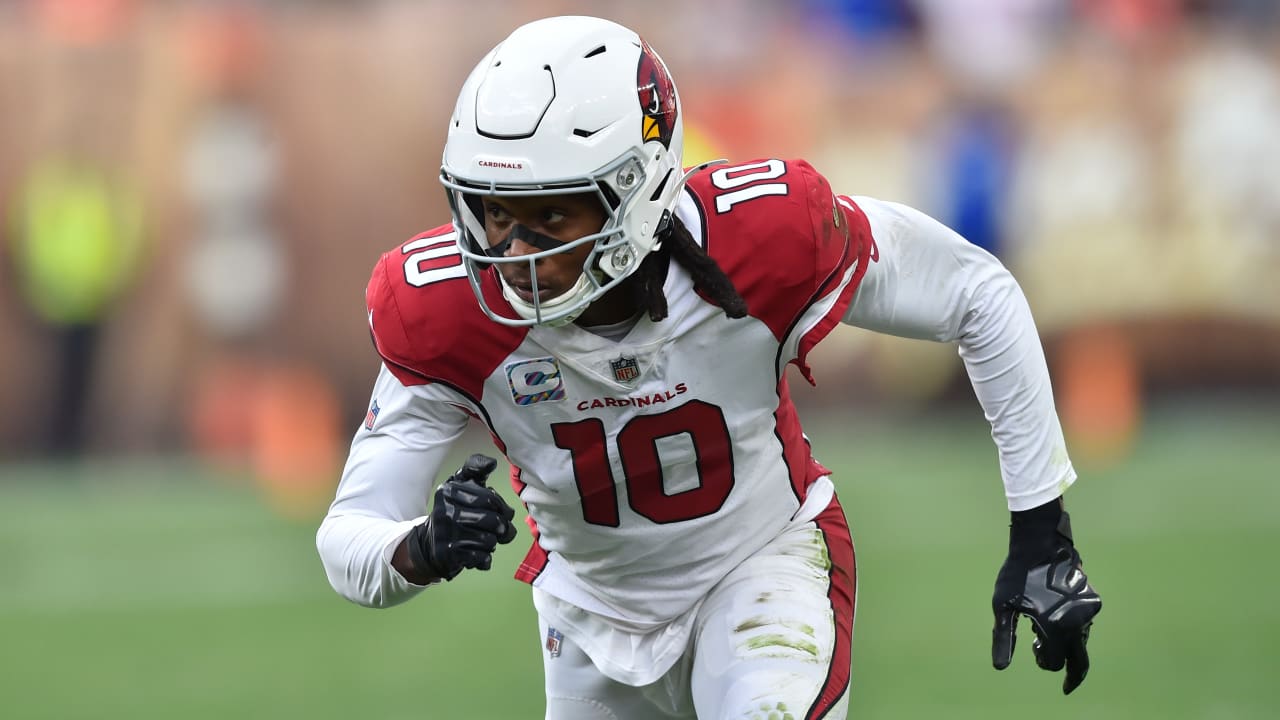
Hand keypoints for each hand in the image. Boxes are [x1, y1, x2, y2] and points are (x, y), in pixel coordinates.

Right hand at [406, 454, 517, 580]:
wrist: (429, 544)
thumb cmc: (453, 511)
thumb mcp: (460, 485)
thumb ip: (474, 469)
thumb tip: (491, 462)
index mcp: (450, 490)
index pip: (491, 499)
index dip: (503, 508)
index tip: (503, 512)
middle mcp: (445, 510)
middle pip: (493, 520)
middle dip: (503, 528)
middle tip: (500, 530)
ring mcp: (446, 533)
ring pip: (488, 540)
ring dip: (492, 543)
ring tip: (485, 540)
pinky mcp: (448, 554)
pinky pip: (481, 557)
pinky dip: (485, 558)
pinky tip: (478, 554)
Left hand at [991, 500, 1101, 694]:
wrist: (1040, 540)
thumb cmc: (1016, 573)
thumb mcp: (1002, 606)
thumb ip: (1004, 638)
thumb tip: (1000, 668)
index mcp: (1056, 627)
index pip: (1054, 661)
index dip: (1043, 662)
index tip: (1034, 653)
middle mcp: (1077, 622)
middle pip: (1079, 659)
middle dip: (1071, 672)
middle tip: (1066, 686)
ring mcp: (1087, 610)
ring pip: (1080, 640)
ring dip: (1066, 645)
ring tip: (1045, 634)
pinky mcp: (1091, 599)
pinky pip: (1083, 623)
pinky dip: (1072, 628)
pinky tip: (1055, 618)